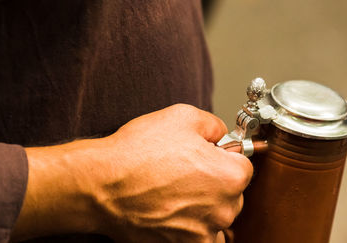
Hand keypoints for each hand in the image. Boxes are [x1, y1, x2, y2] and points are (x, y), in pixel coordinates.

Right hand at [12, 104, 252, 242]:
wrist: (102, 185)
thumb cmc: (139, 152)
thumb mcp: (183, 116)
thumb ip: (213, 124)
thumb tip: (220, 133)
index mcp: (230, 176)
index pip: (243, 165)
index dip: (225, 156)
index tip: (211, 156)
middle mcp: (223, 208)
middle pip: (233, 193)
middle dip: (216, 181)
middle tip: (188, 171)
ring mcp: (204, 232)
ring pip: (218, 216)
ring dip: (206, 206)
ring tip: (179, 192)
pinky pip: (203, 238)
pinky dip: (195, 228)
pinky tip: (176, 212)